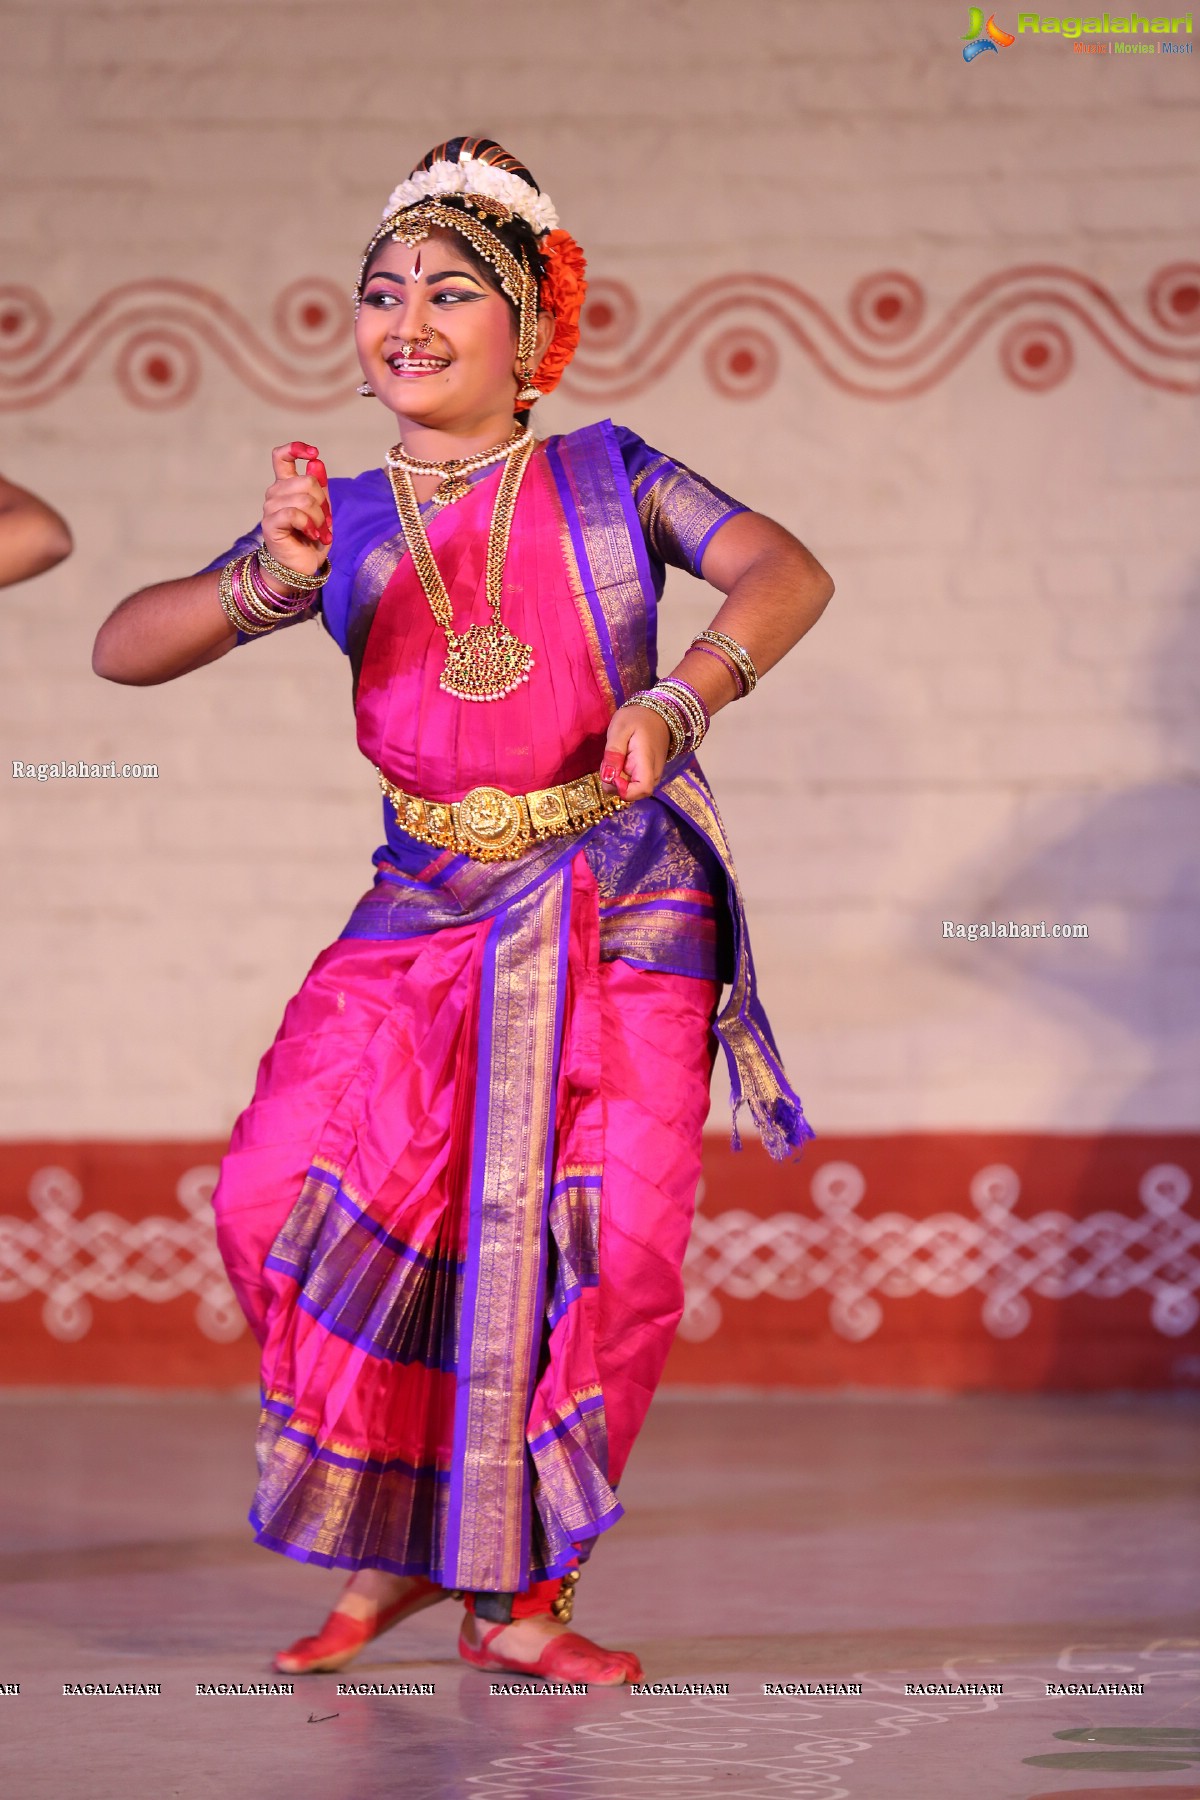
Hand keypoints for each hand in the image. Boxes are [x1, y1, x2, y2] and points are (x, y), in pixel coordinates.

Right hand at [261, 441, 330, 581]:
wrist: (302, 566)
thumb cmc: (311, 537)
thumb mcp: (322, 509)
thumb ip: (320, 486)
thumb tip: (316, 462)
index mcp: (285, 485)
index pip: (281, 456)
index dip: (296, 449)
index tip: (313, 453)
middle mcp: (275, 493)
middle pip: (306, 480)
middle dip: (323, 502)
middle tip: (324, 521)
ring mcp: (270, 508)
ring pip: (304, 499)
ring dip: (319, 518)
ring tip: (319, 532)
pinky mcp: (270, 524)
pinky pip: (294, 514)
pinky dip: (309, 525)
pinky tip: (311, 534)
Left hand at [600, 704, 671, 802]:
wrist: (656, 713)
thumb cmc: (637, 718)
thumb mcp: (620, 729)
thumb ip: (613, 753)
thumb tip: (607, 778)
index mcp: (647, 762)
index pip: (642, 790)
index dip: (623, 790)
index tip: (612, 775)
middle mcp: (653, 774)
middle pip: (633, 794)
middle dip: (614, 783)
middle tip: (609, 760)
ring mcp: (651, 775)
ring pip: (630, 789)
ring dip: (616, 779)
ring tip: (614, 757)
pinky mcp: (646, 774)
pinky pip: (631, 782)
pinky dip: (620, 775)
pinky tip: (619, 760)